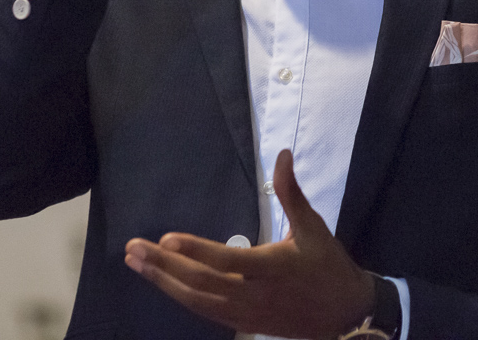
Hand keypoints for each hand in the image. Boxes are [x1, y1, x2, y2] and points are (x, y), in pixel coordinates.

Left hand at [124, 150, 374, 337]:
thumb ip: (291, 192)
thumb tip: (281, 154)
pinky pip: (204, 311)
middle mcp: (254, 295)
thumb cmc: (328, 265)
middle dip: (163, 266)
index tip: (166, 238)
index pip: (228, 261)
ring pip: (196, 301)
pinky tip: (162, 283)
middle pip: (201, 283)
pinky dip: (180, 296)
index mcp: (274, 268)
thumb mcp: (313, 227)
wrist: (345, 315)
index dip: (196, 251)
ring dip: (163, 283)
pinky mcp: (243, 324)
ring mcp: (246, 314)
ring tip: (136, 264)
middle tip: (132, 250)